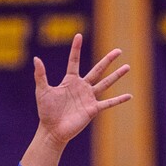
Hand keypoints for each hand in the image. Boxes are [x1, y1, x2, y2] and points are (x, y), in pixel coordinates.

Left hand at [34, 33, 131, 147]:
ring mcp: (89, 97)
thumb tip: (36, 59)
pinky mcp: (93, 109)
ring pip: (106, 83)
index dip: (76, 49)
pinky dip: (119, 100)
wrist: (53, 130)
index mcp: (70, 80)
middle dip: (108, 60)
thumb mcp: (42, 91)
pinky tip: (129, 96)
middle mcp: (82, 87)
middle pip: (98, 70)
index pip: (74, 61)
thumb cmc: (46, 111)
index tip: (79, 35)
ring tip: (127, 67)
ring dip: (117, 75)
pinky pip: (109, 103)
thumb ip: (40, 75)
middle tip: (118, 50)